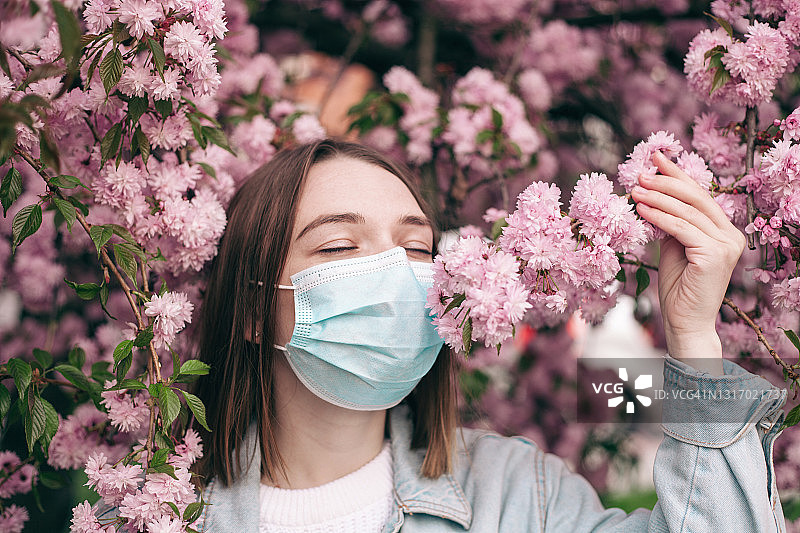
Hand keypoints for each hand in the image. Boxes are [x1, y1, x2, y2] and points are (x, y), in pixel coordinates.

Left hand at [630, 151, 745, 374]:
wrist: (685, 321)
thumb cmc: (678, 287)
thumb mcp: (674, 247)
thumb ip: (672, 223)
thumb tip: (653, 195)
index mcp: (724, 230)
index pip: (699, 195)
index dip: (677, 174)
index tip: (656, 157)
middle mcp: (731, 235)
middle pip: (696, 198)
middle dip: (666, 182)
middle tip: (640, 173)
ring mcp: (727, 245)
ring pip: (687, 212)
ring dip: (657, 198)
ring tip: (634, 190)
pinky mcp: (715, 255)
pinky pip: (682, 229)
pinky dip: (660, 217)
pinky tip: (642, 210)